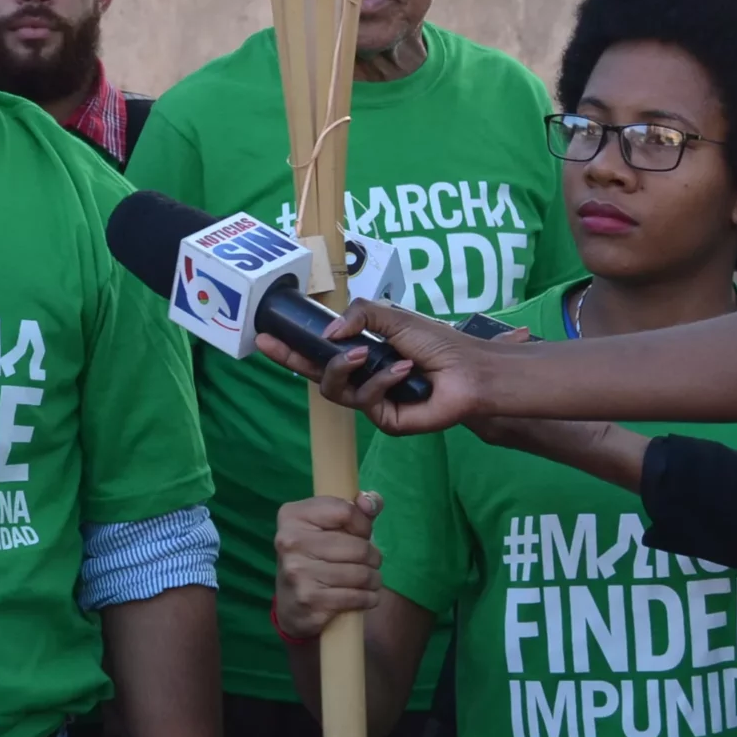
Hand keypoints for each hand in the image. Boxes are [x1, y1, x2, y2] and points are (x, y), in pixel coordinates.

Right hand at [258, 301, 496, 434]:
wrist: (470, 370)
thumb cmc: (438, 342)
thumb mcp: (393, 317)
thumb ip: (359, 316)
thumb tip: (328, 334)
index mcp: (363, 354)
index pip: (320, 352)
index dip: (292, 347)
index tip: (265, 336)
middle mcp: (363, 378)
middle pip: (316, 375)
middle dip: (292, 359)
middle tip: (272, 344)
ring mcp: (372, 401)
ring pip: (334, 390)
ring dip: (343, 368)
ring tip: (366, 354)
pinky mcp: (386, 421)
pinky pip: (366, 402)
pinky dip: (382, 382)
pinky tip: (404, 370)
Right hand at [273, 493, 382, 639]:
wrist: (290, 603)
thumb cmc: (315, 556)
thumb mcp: (329, 527)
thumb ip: (355, 509)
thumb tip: (372, 501)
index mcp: (292, 515)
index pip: (346, 511)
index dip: (363, 524)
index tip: (363, 535)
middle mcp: (290, 541)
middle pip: (358, 547)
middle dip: (373, 557)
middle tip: (371, 563)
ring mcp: (297, 572)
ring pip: (360, 573)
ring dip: (374, 579)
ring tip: (370, 580)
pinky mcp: (308, 600)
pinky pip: (355, 597)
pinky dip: (368, 598)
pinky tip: (365, 597)